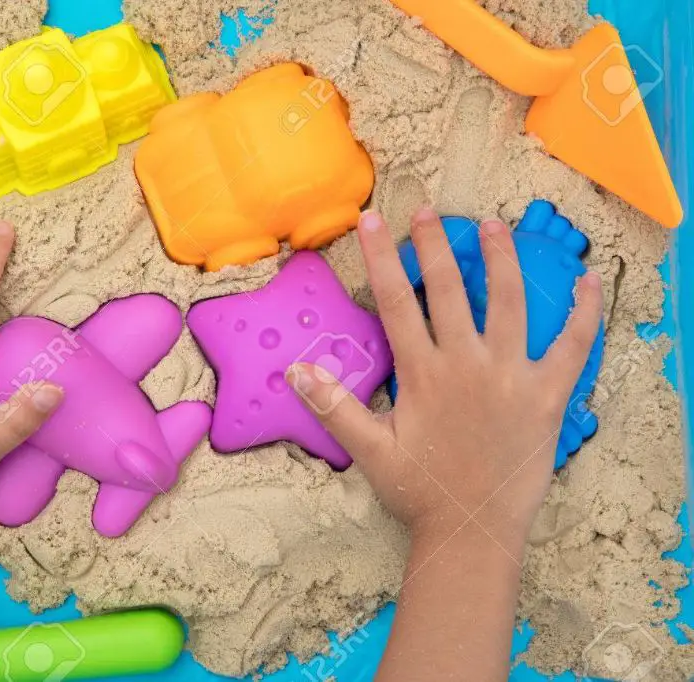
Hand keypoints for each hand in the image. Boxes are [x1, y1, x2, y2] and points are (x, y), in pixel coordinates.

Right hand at [288, 207, 602, 549]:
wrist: (474, 531)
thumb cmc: (419, 491)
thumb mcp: (369, 450)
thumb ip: (335, 405)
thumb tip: (298, 368)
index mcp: (423, 373)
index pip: (397, 301)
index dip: (382, 257)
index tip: (373, 221)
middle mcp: (466, 363)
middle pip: (449, 289)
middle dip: (434, 245)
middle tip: (426, 211)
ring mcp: (510, 375)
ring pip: (508, 302)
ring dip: (500, 259)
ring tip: (494, 225)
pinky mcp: (547, 394)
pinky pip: (571, 346)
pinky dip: (582, 313)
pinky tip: (588, 282)